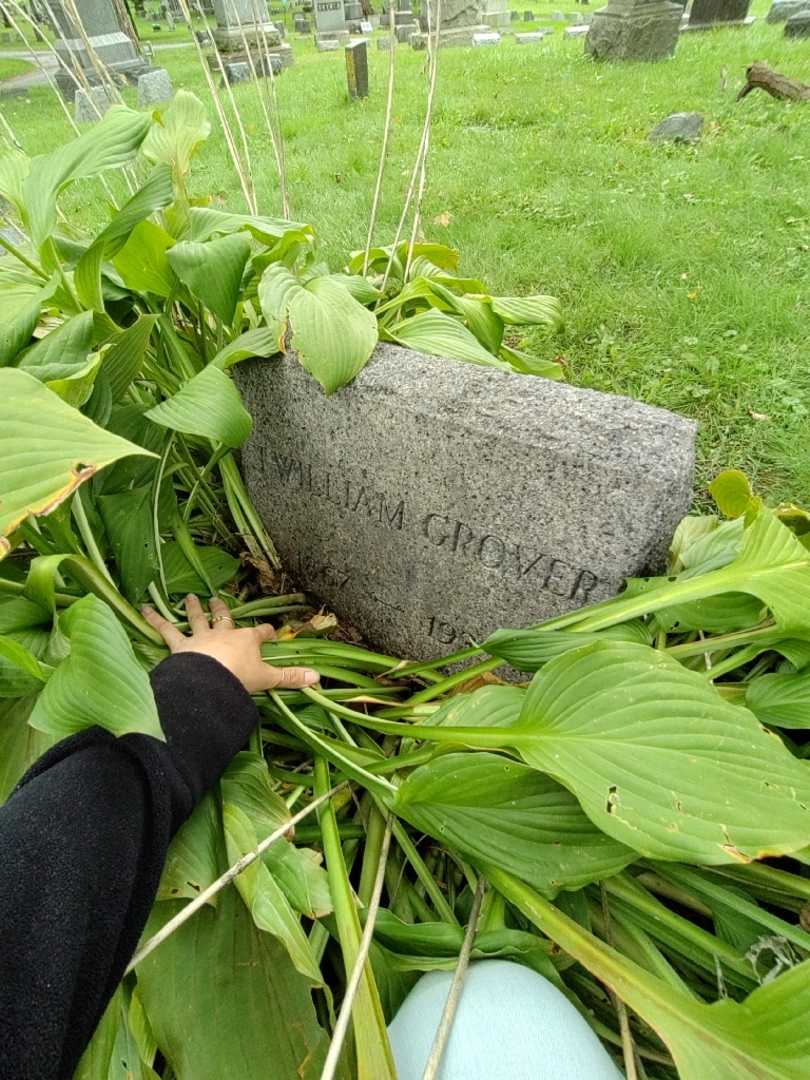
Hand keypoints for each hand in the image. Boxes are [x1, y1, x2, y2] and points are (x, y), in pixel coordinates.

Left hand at [142, 595, 319, 693]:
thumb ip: (291, 678)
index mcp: (247, 642)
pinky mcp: (179, 646)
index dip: (267, 633)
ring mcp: (200, 638)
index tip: (271, 631)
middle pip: (224, 618)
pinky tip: (142, 608)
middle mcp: (223, 634)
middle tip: (217, 598)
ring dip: (193, 608)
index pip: (260, 634)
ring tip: (188, 597)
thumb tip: (318, 678)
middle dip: (222, 609)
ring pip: (197, 619)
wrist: (210, 682)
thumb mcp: (269, 679)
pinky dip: (153, 618)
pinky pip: (165, 630)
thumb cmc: (240, 679)